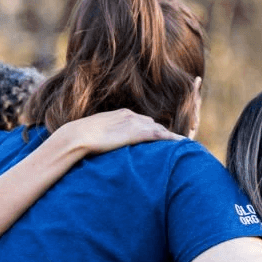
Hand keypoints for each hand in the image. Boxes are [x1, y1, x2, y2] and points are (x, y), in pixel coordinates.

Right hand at [55, 109, 184, 155]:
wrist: (78, 136)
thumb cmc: (81, 137)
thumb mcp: (98, 133)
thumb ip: (108, 135)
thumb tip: (108, 144)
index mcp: (123, 114)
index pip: (144, 122)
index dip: (153, 131)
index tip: (160, 138)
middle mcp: (132, 116)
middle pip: (155, 125)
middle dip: (165, 134)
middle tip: (177, 144)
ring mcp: (135, 123)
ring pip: (160, 130)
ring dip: (171, 138)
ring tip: (184, 147)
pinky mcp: (137, 132)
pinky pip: (160, 135)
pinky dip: (172, 139)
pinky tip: (183, 144)